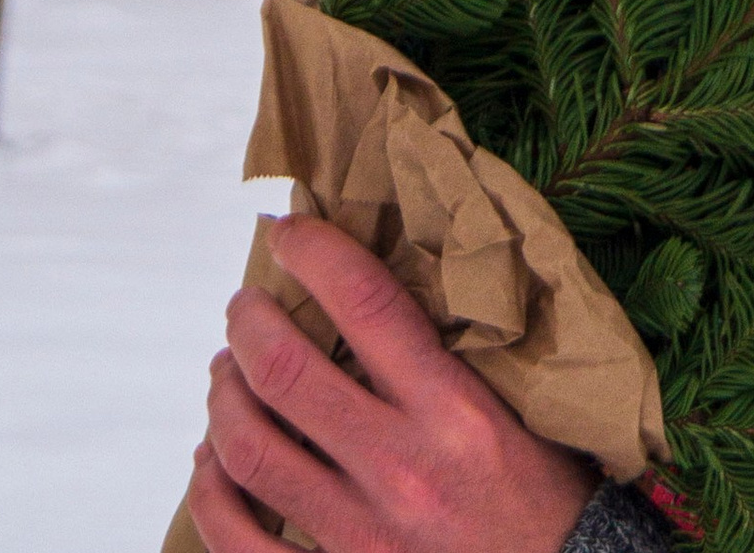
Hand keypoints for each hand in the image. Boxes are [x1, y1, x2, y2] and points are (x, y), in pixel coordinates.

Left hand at [188, 214, 597, 552]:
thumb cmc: (544, 493)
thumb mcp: (519, 407)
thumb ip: (458, 353)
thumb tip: (386, 292)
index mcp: (455, 410)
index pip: (368, 306)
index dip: (317, 256)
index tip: (290, 232)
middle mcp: (400, 466)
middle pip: (287, 374)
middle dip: (250, 325)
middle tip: (245, 306)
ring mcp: (358, 532)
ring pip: (251, 453)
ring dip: (224, 399)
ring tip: (225, 371)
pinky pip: (240, 542)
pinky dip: (211, 496)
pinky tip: (210, 462)